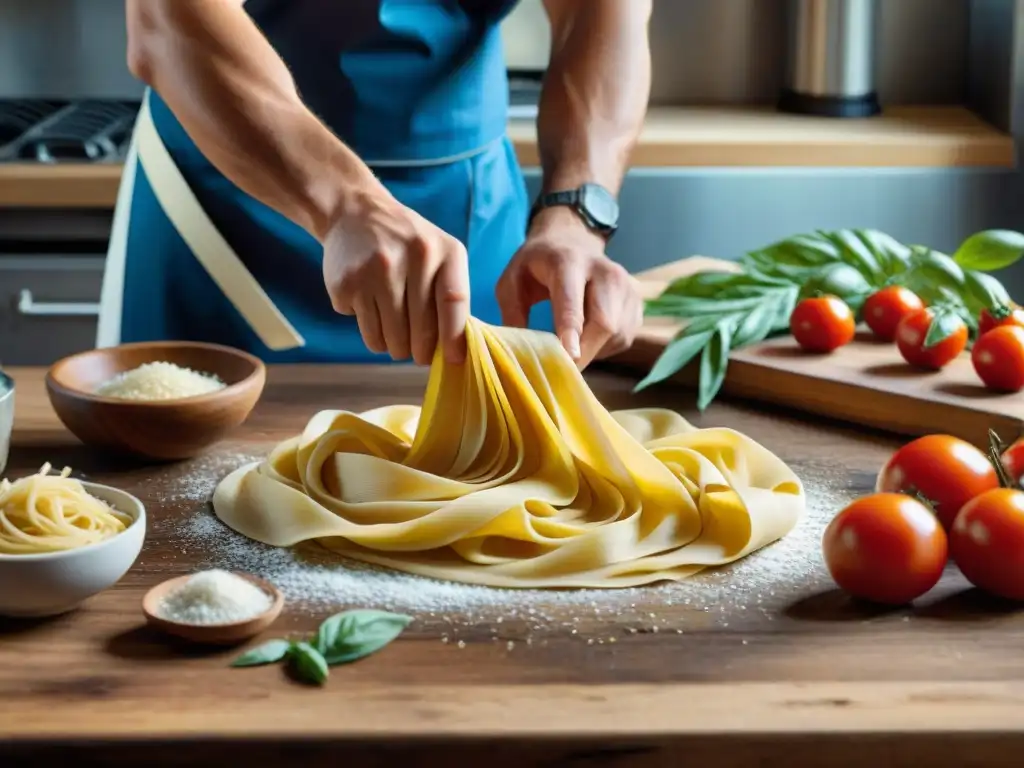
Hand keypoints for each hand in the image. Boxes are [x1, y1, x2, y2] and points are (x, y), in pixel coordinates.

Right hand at [322, 188, 469, 364]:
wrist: (356, 213)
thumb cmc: (408, 244)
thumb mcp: (440, 254)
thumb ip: (451, 294)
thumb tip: (455, 350)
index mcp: (444, 251)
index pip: (454, 303)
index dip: (454, 339)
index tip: (452, 360)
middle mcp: (412, 257)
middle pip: (421, 331)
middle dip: (421, 352)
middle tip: (418, 353)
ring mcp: (376, 270)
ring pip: (391, 338)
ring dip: (395, 347)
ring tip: (395, 332)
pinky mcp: (347, 284)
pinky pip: (366, 332)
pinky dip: (372, 333)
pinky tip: (371, 309)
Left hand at [496, 208, 642, 367]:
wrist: (573, 241)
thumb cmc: (538, 265)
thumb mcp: (512, 281)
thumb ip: (512, 313)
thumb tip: (520, 352)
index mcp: (569, 262)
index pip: (573, 301)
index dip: (571, 331)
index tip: (570, 357)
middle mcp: (605, 272)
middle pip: (604, 323)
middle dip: (584, 352)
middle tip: (561, 369)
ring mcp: (627, 287)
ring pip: (617, 335)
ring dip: (593, 350)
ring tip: (571, 342)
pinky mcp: (637, 304)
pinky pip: (624, 338)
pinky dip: (604, 347)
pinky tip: (588, 336)